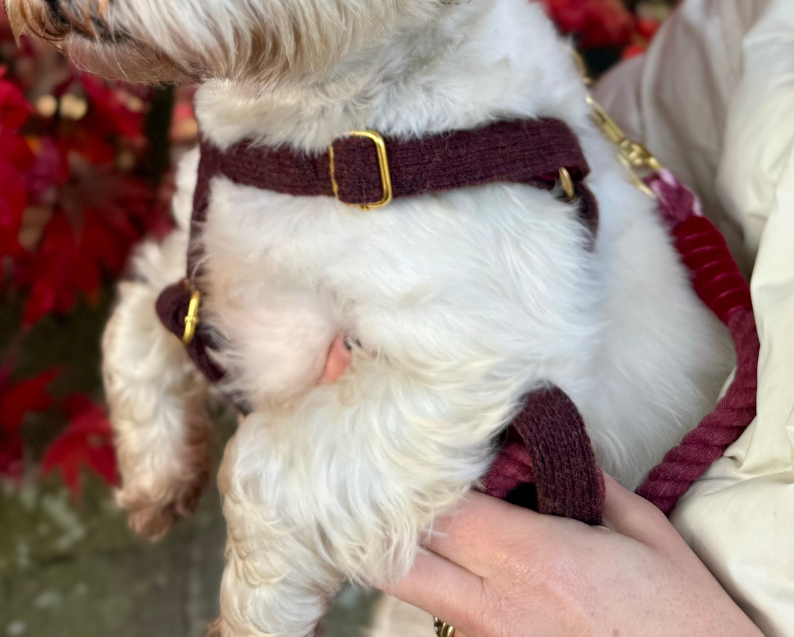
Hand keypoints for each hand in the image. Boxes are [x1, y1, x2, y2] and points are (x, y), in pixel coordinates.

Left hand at [382, 474, 764, 636]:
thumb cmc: (682, 617)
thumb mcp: (643, 531)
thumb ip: (582, 478)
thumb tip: (536, 440)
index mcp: (530, 559)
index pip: (434, 509)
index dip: (410, 475)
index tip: (414, 444)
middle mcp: (494, 606)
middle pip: (392, 560)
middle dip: (375, 517)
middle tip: (386, 478)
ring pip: (408, 591)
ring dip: (400, 549)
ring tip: (412, 509)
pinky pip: (440, 614)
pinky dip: (431, 580)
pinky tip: (450, 553)